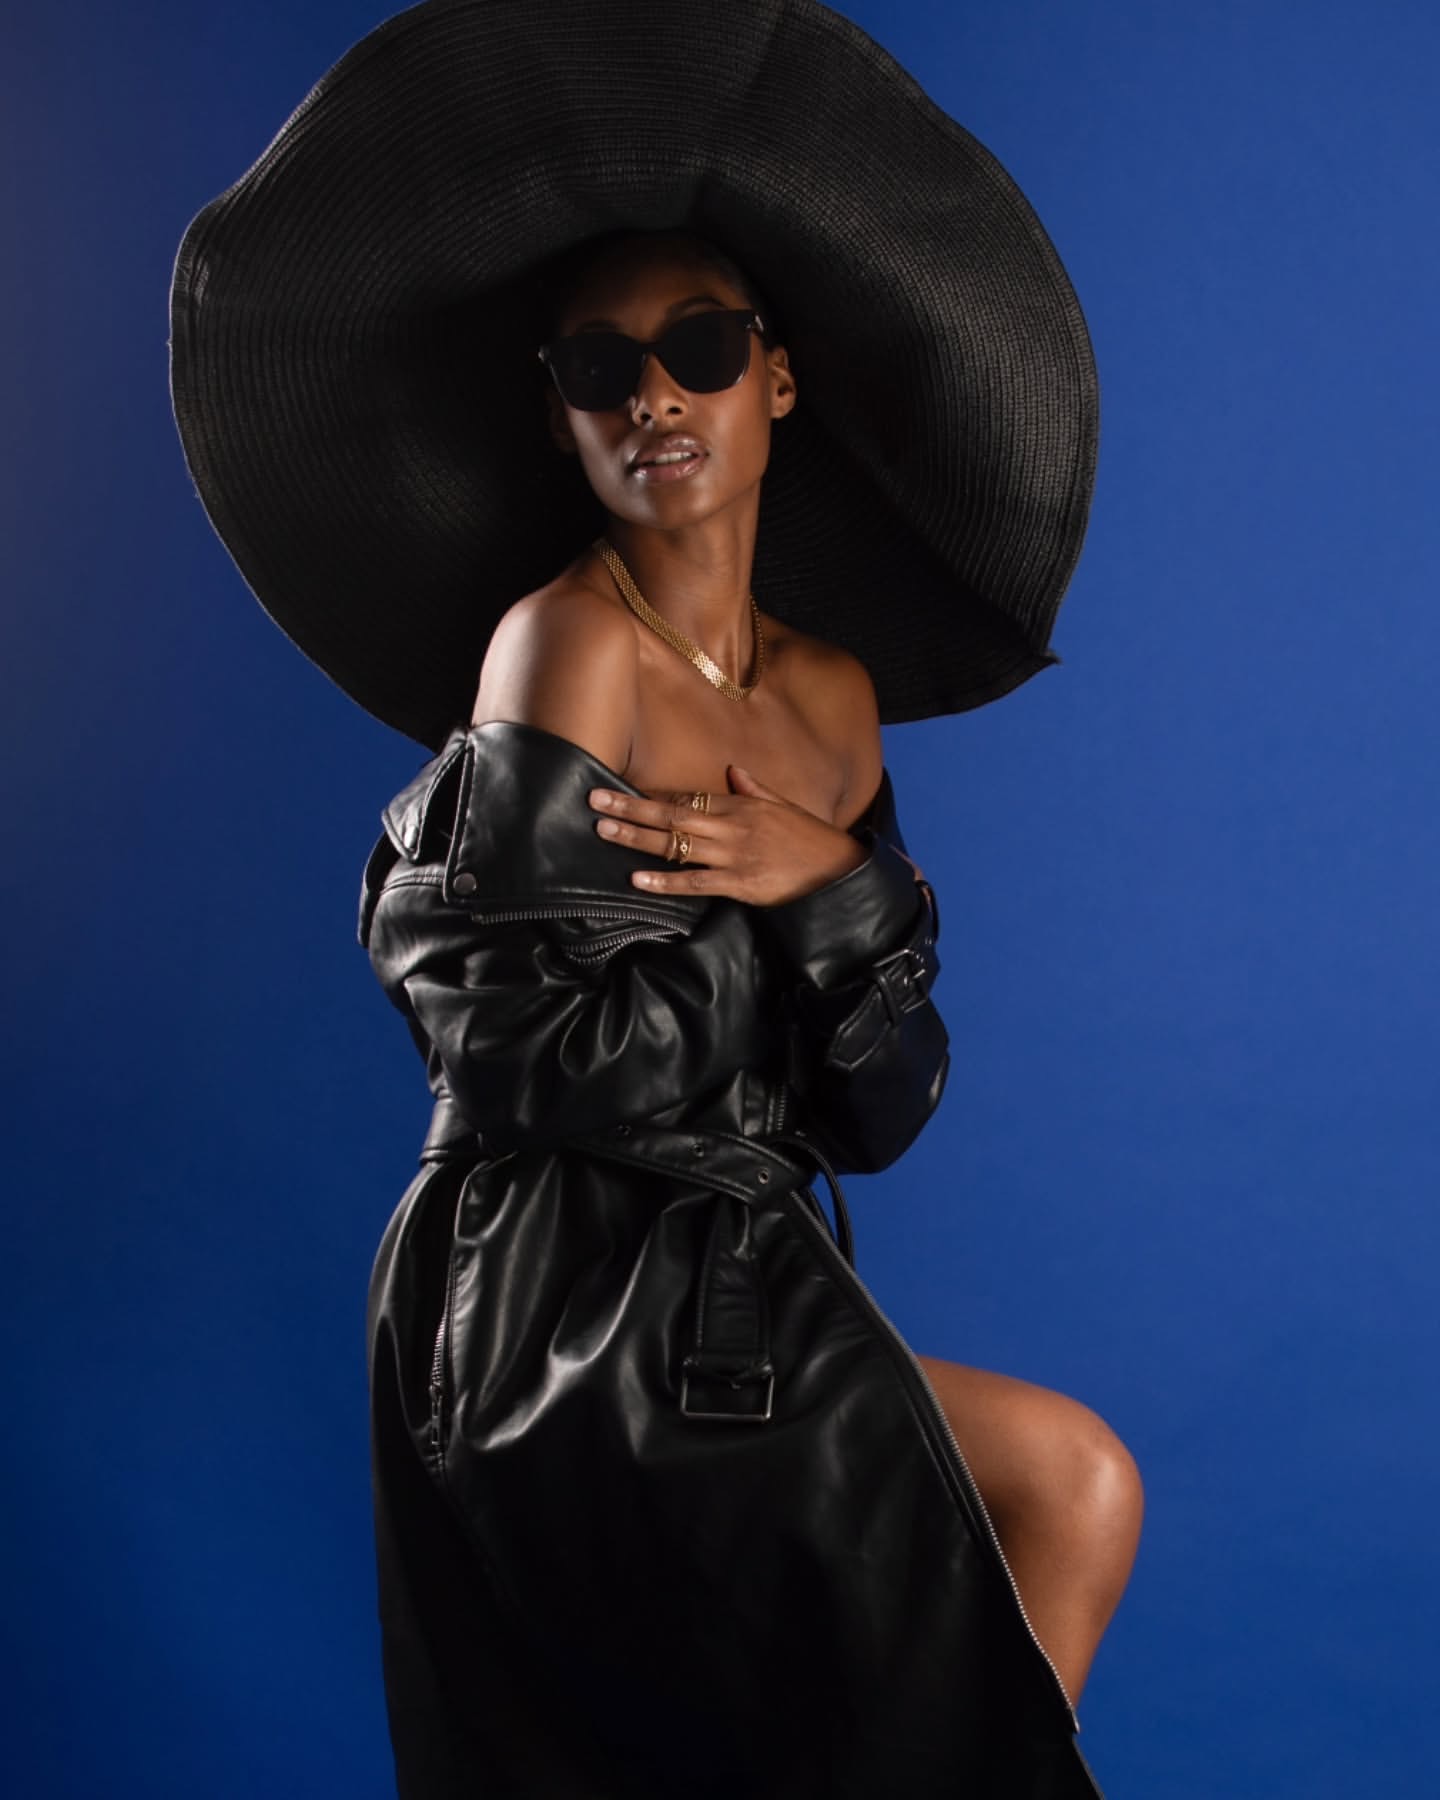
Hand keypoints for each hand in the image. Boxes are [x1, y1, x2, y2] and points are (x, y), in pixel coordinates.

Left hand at [587, 763, 868, 905]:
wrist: (837, 871)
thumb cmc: (809, 838)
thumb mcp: (782, 805)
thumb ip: (753, 788)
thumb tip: (733, 770)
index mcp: (740, 805)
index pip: (687, 797)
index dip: (651, 796)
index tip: (621, 791)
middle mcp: (731, 826)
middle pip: (671, 814)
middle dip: (631, 808)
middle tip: (594, 801)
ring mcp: (734, 856)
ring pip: (677, 844)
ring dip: (637, 838)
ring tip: (603, 832)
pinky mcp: (740, 885)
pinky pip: (695, 882)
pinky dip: (665, 881)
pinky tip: (638, 878)